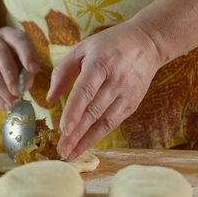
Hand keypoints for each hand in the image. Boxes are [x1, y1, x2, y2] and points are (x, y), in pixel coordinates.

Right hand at [0, 27, 39, 110]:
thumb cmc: (9, 63)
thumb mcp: (21, 63)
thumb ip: (26, 71)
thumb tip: (25, 84)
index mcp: (7, 35)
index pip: (18, 39)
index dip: (27, 53)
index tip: (34, 70)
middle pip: (0, 53)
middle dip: (11, 74)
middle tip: (18, 92)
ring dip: (2, 89)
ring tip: (12, 102)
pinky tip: (3, 105)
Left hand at [47, 21, 163, 159]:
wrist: (148, 43)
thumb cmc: (109, 45)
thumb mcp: (83, 49)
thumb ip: (63, 72)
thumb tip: (50, 99)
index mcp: (101, 63)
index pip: (86, 90)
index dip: (74, 111)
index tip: (63, 129)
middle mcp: (116, 80)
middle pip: (94, 111)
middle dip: (76, 134)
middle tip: (61, 151)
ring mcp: (127, 93)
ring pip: (104, 122)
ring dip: (86, 140)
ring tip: (70, 154)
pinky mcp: (133, 103)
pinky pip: (113, 123)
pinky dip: (98, 136)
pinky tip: (85, 145)